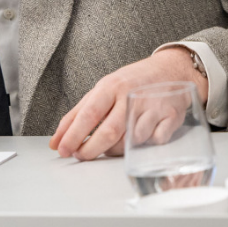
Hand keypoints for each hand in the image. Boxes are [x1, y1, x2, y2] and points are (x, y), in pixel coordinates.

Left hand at [49, 46, 207, 160]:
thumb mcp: (101, 91)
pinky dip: (146, 145)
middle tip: (82, 156)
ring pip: (131, 141)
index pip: (89, 114)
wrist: (170, 70)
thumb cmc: (130, 83)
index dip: (74, 135)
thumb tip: (56, 142)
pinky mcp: (171, 116)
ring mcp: (152, 106)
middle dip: (92, 149)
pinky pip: (154, 141)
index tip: (63, 150)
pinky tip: (142, 137)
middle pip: (110, 131)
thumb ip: (77, 116)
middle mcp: (131, 95)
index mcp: (110, 87)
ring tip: (111, 145)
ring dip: (117, 150)